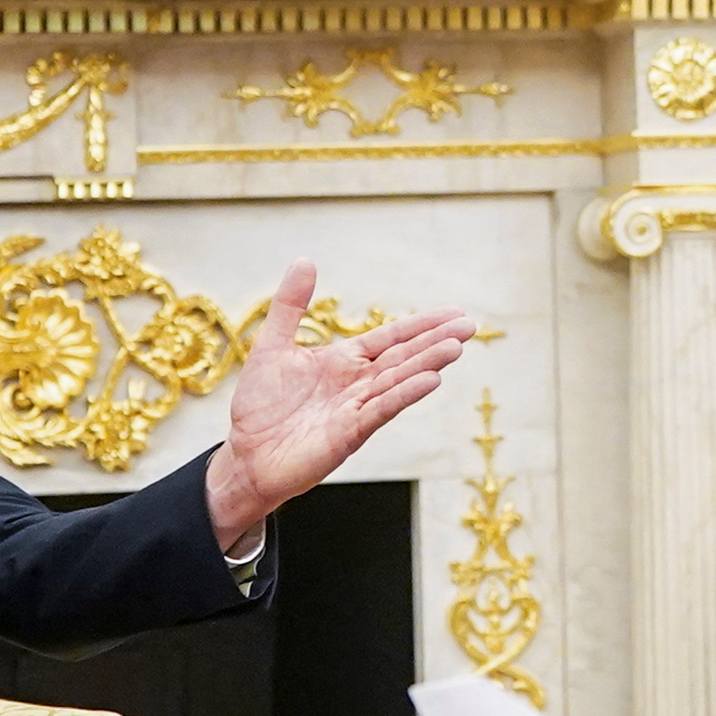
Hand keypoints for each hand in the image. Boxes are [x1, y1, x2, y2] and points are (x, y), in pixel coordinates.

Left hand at [200, 267, 473, 552]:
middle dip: (435, 341)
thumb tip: (305, 259)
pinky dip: (405, 394)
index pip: (391, 338)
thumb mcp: (272, 346)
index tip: (454, 312)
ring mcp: (357, 409)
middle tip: (470, 326)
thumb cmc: (260, 406)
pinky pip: (381, 410)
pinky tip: (430, 380)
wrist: (245, 455)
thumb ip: (290, 306)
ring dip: (427, 364)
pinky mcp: (349, 434)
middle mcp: (358, 384)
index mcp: (344, 362)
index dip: (422, 324)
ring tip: (456, 348)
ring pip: (398, 381)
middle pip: (403, 357)